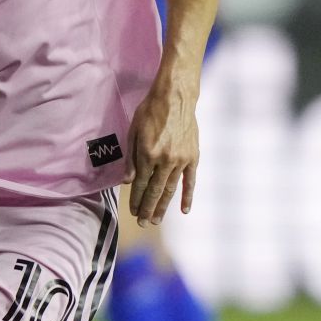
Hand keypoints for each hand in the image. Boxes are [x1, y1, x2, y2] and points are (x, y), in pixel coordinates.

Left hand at [125, 83, 197, 226]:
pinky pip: (190, 181)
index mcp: (148, 154)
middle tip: (143, 223)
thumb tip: (127, 182)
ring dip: (163, 206)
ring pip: (170, 189)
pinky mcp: (193, 157)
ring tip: (157, 220)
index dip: (136, 200)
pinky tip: (184, 210)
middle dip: (147, 209)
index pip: (140, 184)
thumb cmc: (150, 112)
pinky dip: (187, 196)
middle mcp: (165, 160)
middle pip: (154, 191)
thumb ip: (131, 158)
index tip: (133, 212)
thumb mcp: (133, 132)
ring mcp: (181, 160)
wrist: (175, 97)